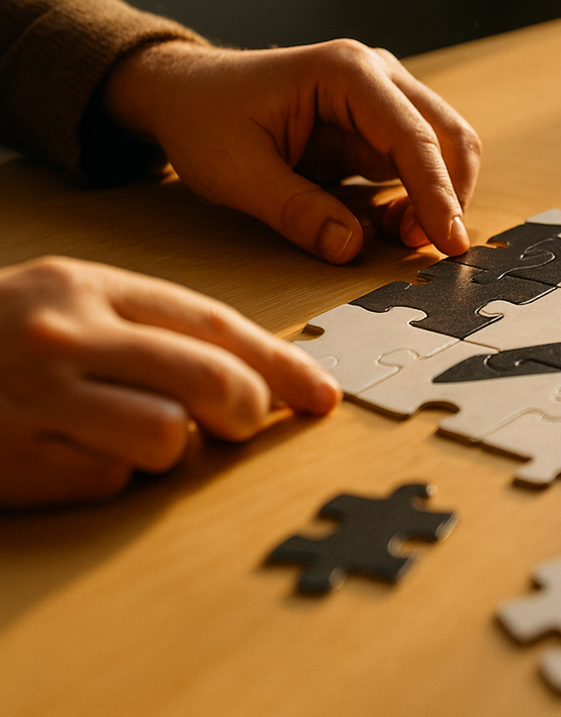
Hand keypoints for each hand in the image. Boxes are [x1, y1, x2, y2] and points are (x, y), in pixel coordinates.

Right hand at [0, 256, 339, 507]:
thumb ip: (153, 327)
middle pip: (212, 382)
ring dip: (169, 448)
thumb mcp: (69, 302)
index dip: (282, 364)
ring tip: (128, 432)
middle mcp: (64, 335)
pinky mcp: (12, 459)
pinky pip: (107, 480)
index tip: (322, 395)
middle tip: (244, 424)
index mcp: (87, 286)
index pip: (215, 325)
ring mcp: (34, 398)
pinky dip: (106, 475)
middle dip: (249, 411)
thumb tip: (256, 379)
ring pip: (168, 438)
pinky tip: (69, 452)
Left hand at [104, 39, 480, 263]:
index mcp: (346, 72)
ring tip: (403, 237)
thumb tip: (351, 248)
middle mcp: (376, 75)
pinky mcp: (376, 125)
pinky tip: (391, 225)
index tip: (448, 242)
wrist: (183, 92)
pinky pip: (416, 164)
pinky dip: (417, 198)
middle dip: (449, 194)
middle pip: (448, 135)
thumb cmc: (203, 117)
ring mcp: (382, 97)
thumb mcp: (236, 172)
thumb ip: (296, 211)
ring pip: (442, 149)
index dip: (436, 193)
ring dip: (437, 198)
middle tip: (434, 248)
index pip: (412, 136)